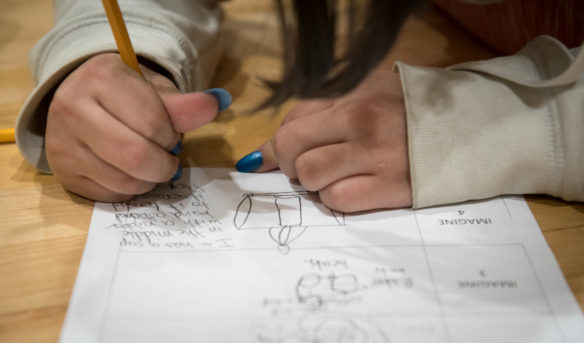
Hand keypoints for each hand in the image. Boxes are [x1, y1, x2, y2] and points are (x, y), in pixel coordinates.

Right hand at [46, 53, 223, 201]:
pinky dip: (131, 190)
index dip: (171, 136)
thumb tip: (217, 103)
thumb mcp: (155, 91)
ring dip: (150, 180)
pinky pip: (111, 195)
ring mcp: (62, 144)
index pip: (152, 123)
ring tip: (151, 164)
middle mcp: (72, 109)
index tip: (171, 134)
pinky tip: (130, 172)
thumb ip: (183, 105)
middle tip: (169, 158)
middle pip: (135, 156)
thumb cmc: (126, 94)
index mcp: (100, 78)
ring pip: (124, 181)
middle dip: (165, 165)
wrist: (82, 99)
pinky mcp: (64, 173)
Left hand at [238, 70, 411, 211]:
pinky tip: (355, 189)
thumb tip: (265, 153)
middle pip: (291, 148)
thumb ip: (320, 113)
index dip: (280, 144)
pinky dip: (336, 198)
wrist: (469, 130)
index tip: (281, 157)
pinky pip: (336, 199)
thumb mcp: (368, 93)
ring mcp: (375, 155)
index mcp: (352, 95)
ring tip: (336, 176)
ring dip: (314, 182)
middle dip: (290, 163)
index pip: (291, 121)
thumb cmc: (410, 112)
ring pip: (309, 175)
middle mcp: (360, 121)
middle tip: (309, 167)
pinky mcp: (390, 188)